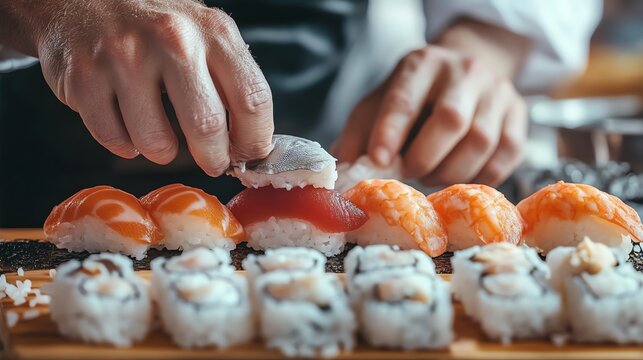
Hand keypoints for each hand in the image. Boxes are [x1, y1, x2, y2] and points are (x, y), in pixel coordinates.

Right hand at [1, 0, 273, 175]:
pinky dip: (124, 144)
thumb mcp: (205, 35)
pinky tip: (126, 122)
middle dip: (213, 158)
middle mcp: (172, 39)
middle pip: (207, 126)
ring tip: (159, 134)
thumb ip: (231, 82)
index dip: (255, 140)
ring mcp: (125, 57)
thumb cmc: (154, 25)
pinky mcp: (85, 77)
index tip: (250, 156)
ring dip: (162, 152)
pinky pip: (115, 140)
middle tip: (212, 162)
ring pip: (157, 143)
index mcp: (213, 31)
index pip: (252, 99)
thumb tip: (250, 144)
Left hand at [334, 21, 528, 186]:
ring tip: (432, 175)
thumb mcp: (380, 102)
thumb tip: (345, 165)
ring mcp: (497, 91)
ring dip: (451, 172)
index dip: (390, 132)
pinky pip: (506, 156)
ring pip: (481, 142)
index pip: (405, 99)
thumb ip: (360, 132)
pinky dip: (480, 177)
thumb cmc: (416, 95)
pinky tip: (460, 176)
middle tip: (411, 172)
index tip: (379, 160)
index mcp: (422, 64)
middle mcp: (464, 71)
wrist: (465, 72)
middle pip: (450, 120)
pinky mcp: (518, 115)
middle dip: (425, 158)